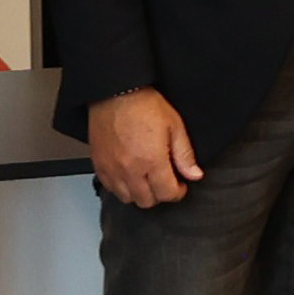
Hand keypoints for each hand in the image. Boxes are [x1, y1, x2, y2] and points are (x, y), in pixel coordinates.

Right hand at [88, 87, 201, 204]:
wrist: (116, 93)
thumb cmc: (144, 105)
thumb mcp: (174, 126)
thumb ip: (185, 155)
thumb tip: (194, 174)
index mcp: (152, 161)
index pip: (166, 194)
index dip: (177, 193)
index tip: (180, 186)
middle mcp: (130, 170)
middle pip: (147, 201)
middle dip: (160, 195)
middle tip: (165, 182)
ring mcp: (112, 169)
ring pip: (127, 198)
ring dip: (139, 194)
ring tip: (147, 180)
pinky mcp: (99, 165)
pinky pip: (109, 188)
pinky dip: (120, 187)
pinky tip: (129, 176)